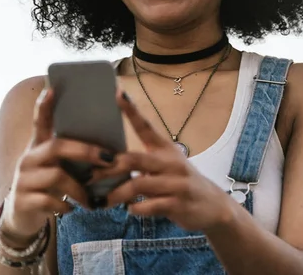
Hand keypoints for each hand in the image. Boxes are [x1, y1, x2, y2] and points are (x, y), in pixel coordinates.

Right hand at [1, 88, 120, 239]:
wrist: (24, 216)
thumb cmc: (50, 184)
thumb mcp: (58, 166)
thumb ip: (73, 155)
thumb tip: (110, 149)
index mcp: (39, 145)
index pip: (40, 121)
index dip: (45, 106)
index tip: (52, 89)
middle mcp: (29, 158)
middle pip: (57, 146)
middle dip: (87, 151)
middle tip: (110, 159)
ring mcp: (24, 179)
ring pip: (57, 176)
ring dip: (80, 188)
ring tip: (92, 200)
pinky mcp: (23, 200)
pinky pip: (49, 200)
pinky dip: (65, 205)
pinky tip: (73, 209)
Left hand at [89, 90, 234, 232]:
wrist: (213, 205)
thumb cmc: (181, 182)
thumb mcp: (167, 165)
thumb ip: (144, 162)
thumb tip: (110, 161)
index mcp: (165, 148)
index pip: (146, 126)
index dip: (131, 111)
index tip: (118, 94)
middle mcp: (171, 162)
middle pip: (135, 159)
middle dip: (110, 167)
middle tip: (89, 176)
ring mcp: (176, 183)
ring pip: (139, 185)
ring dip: (117, 194)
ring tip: (103, 201)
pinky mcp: (178, 204)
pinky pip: (150, 206)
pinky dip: (136, 209)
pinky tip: (130, 209)